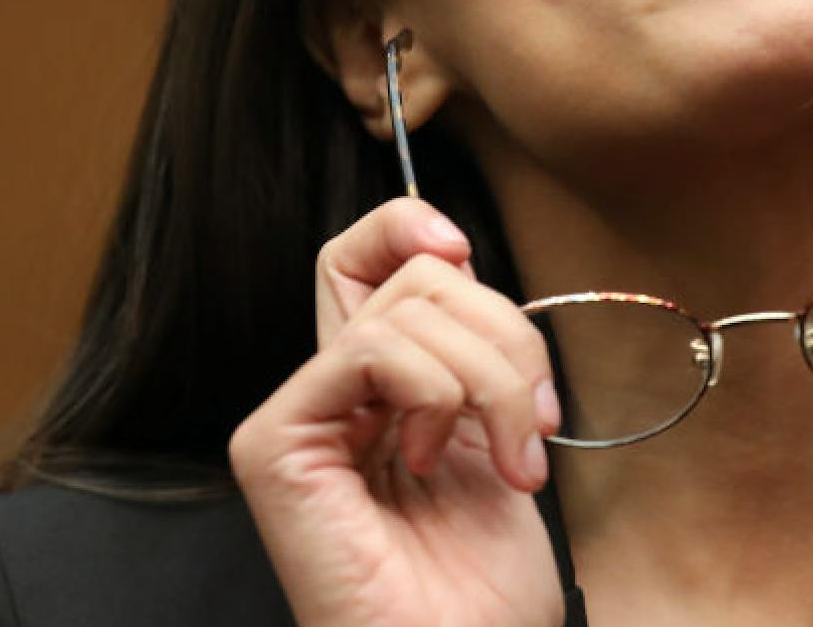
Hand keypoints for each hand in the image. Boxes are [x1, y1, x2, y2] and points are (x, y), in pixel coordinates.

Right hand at [229, 198, 563, 626]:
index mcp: (381, 386)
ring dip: (494, 378)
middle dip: (507, 334)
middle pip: (413, 275)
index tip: (466, 250)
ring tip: (509, 462)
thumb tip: (455, 255)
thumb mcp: (500, 433)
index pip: (369, 256)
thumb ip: (473, 347)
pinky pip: (370, 350)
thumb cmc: (484, 586)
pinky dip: (436, 391)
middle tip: (537, 420)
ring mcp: (297, 415)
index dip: (410, 227)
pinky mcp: (275, 442)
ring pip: (408, 307)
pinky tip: (433, 459)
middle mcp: (332, 391)